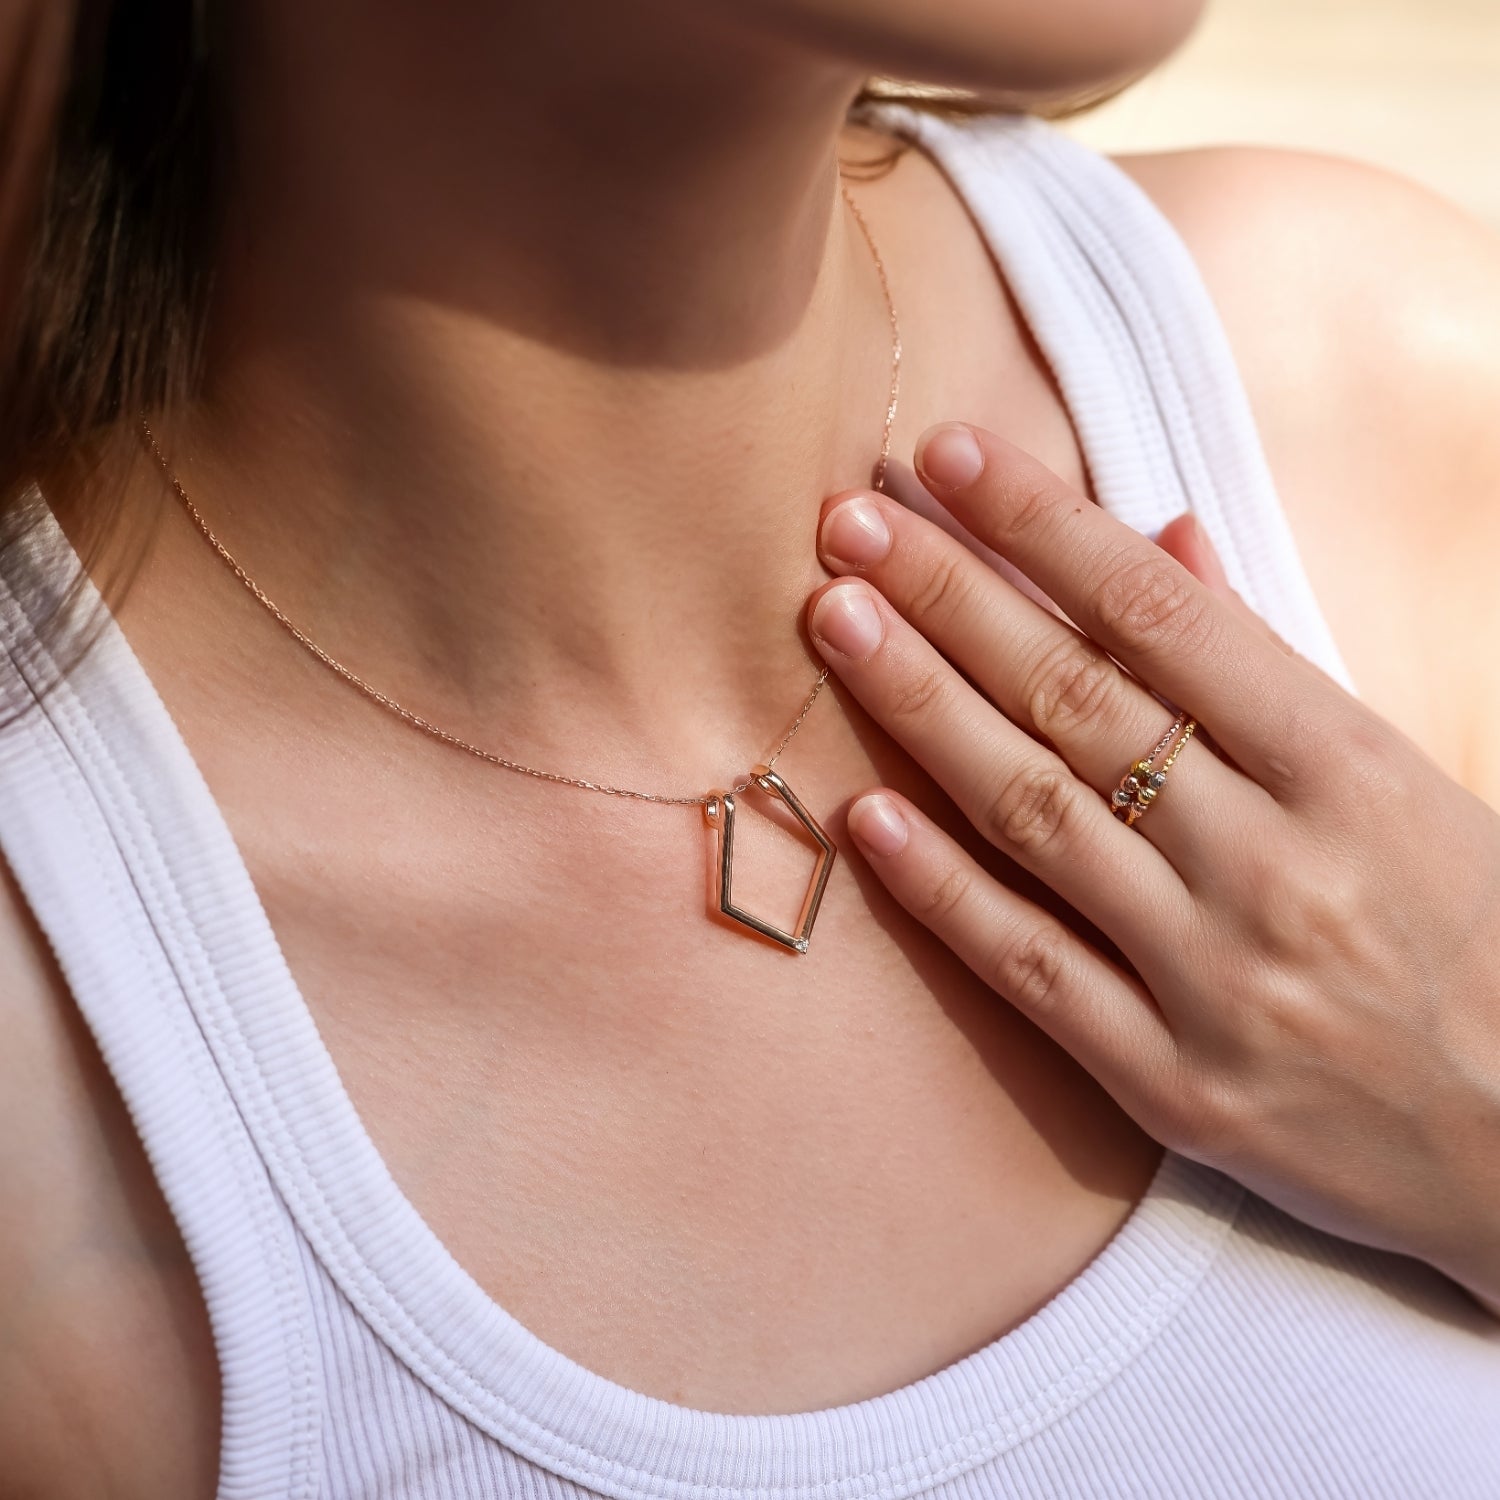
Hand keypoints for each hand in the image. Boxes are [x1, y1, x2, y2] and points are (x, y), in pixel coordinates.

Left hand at [805, 420, 1499, 1312]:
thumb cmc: (1479, 940)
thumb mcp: (1407, 781)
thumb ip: (1272, 664)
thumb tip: (1160, 537)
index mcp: (1351, 772)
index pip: (1164, 618)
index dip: (1044, 527)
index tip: (948, 457)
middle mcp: (1276, 866)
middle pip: (1077, 702)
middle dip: (950, 598)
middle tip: (850, 522)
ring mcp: (1216, 981)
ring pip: (1037, 816)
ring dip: (920, 708)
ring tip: (834, 622)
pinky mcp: (1173, 1086)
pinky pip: (1033, 969)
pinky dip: (941, 889)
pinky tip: (862, 813)